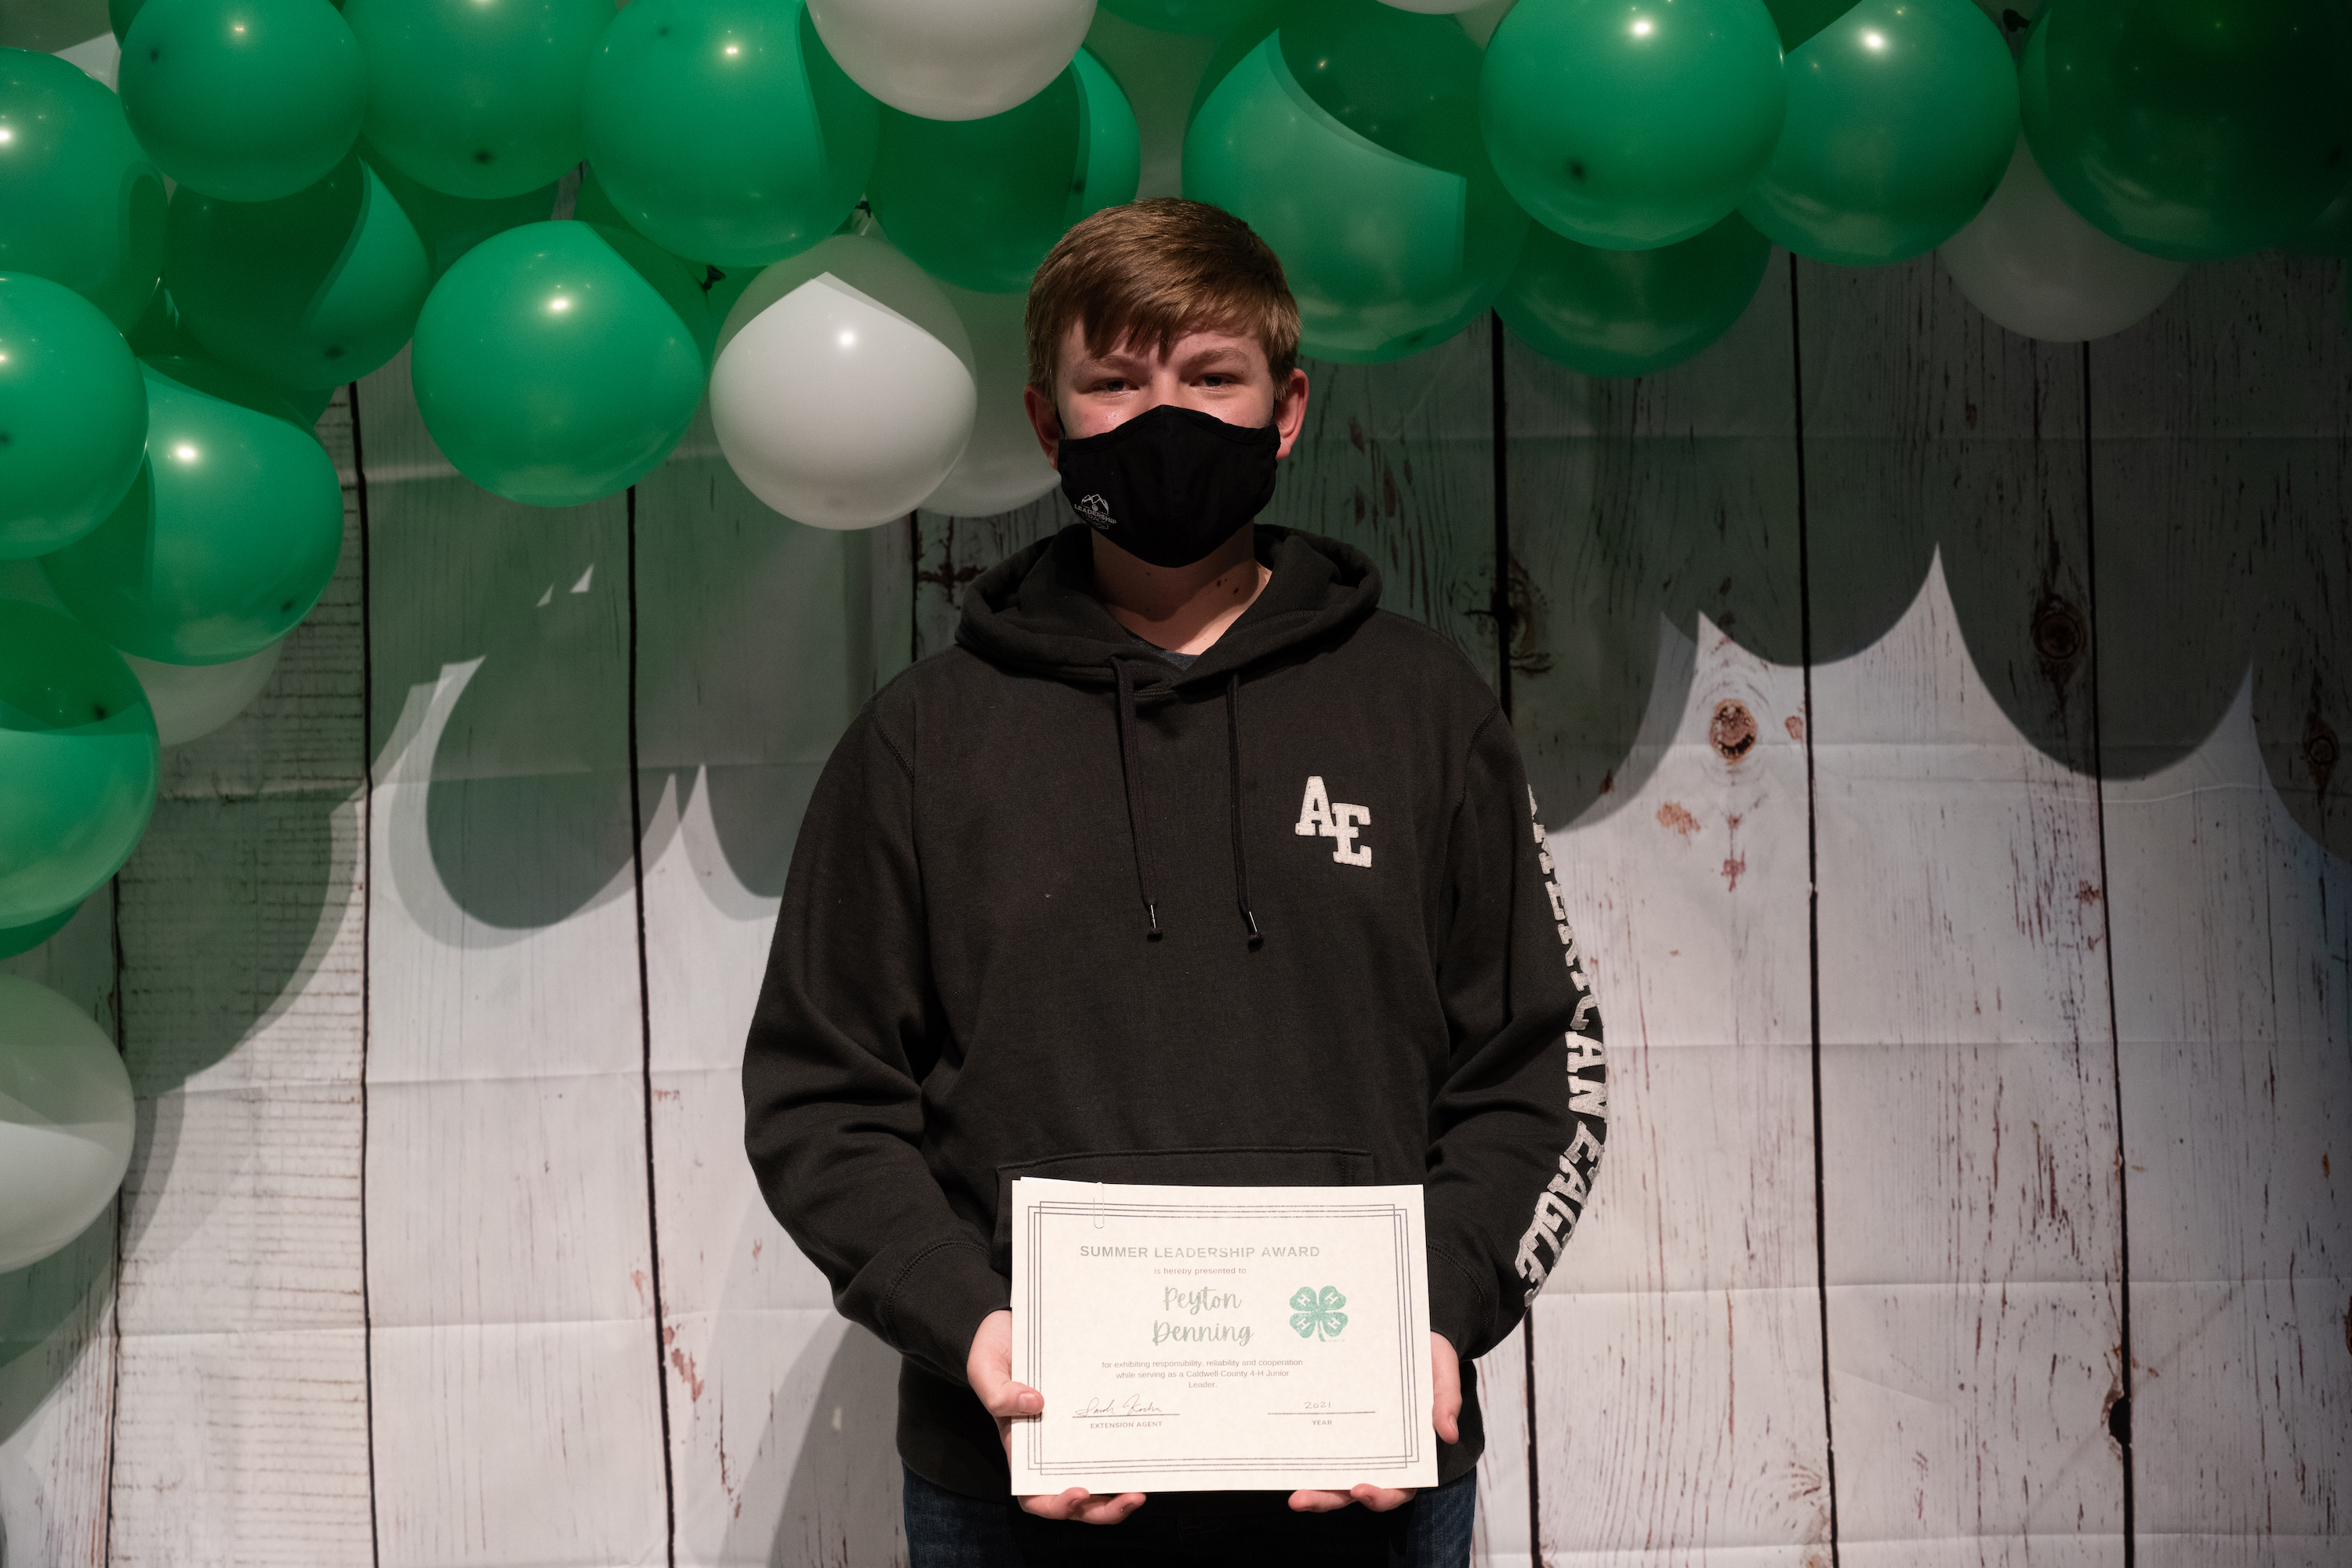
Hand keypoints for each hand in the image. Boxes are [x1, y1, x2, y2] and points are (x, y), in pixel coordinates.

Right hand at [968, 1309, 1146, 1524]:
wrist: (1012, 1322)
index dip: (1057, 1504)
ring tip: (1144, 1486)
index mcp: (1021, 1448)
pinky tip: (1147, 1441)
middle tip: (1133, 1497)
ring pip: (1100, 1475)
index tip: (1079, 1492)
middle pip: (1078, 1498)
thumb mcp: (985, 1368)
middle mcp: (1050, 1449)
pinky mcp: (1092, 1412)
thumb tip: (1036, 1404)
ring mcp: (1074, 1433)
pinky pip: (1111, 1437)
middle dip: (1104, 1509)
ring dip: (1121, 1490)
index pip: (1035, 1495)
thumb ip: (999, 1393)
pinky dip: (1129, 1449)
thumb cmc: (993, 1349)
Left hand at [1287, 1331, 1460, 1514]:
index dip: (1380, 1495)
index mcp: (1411, 1453)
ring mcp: (1356, 1441)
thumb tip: (1448, 1433)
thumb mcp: (1444, 1374)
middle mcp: (1380, 1454)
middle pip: (1354, 1489)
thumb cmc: (1431, 1359)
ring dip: (1311, 1487)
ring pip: (1333, 1473)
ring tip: (1290, 1493)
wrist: (1412, 1335)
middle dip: (1328, 1499)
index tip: (1360, 1489)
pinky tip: (1283, 1450)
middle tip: (1301, 1500)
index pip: (1397, 1488)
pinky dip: (1304, 1452)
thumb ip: (1447, 1401)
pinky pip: (1320, 1441)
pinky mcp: (1338, 1421)